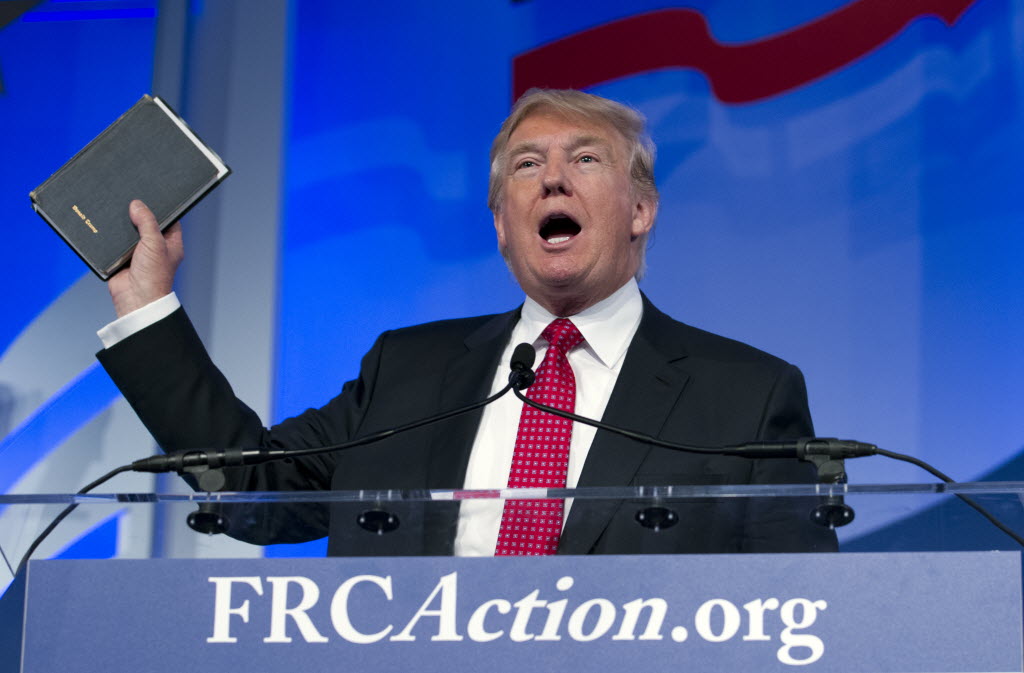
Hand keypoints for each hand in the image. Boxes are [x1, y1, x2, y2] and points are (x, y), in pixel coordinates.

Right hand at [107, 200, 183, 317]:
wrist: (136, 299)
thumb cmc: (154, 276)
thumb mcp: (155, 243)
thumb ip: (147, 222)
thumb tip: (137, 205)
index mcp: (170, 242)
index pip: (168, 219)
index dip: (160, 207)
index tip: (151, 192)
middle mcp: (155, 246)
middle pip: (145, 223)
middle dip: (137, 213)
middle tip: (128, 195)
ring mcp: (138, 252)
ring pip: (129, 232)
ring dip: (122, 224)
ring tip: (114, 205)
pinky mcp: (121, 258)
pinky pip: (114, 242)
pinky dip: (110, 235)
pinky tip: (103, 222)